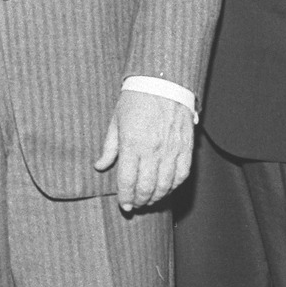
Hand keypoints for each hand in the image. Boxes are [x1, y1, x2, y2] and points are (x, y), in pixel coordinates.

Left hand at [92, 88, 194, 213]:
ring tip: (150, 200)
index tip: (123, 205)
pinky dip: (174, 186)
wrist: (163, 81)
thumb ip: (109, 147)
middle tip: (135, 205)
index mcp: (132, 144)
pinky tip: (167, 189)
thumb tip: (99, 166)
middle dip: (139, 201)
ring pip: (165, 185)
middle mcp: (152, 150)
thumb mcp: (116, 121)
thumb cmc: (136, 99)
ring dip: (156, 197)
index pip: (127, 181)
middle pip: (146, 187)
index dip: (125, 197)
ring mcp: (171, 149)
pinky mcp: (186, 147)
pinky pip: (182, 174)